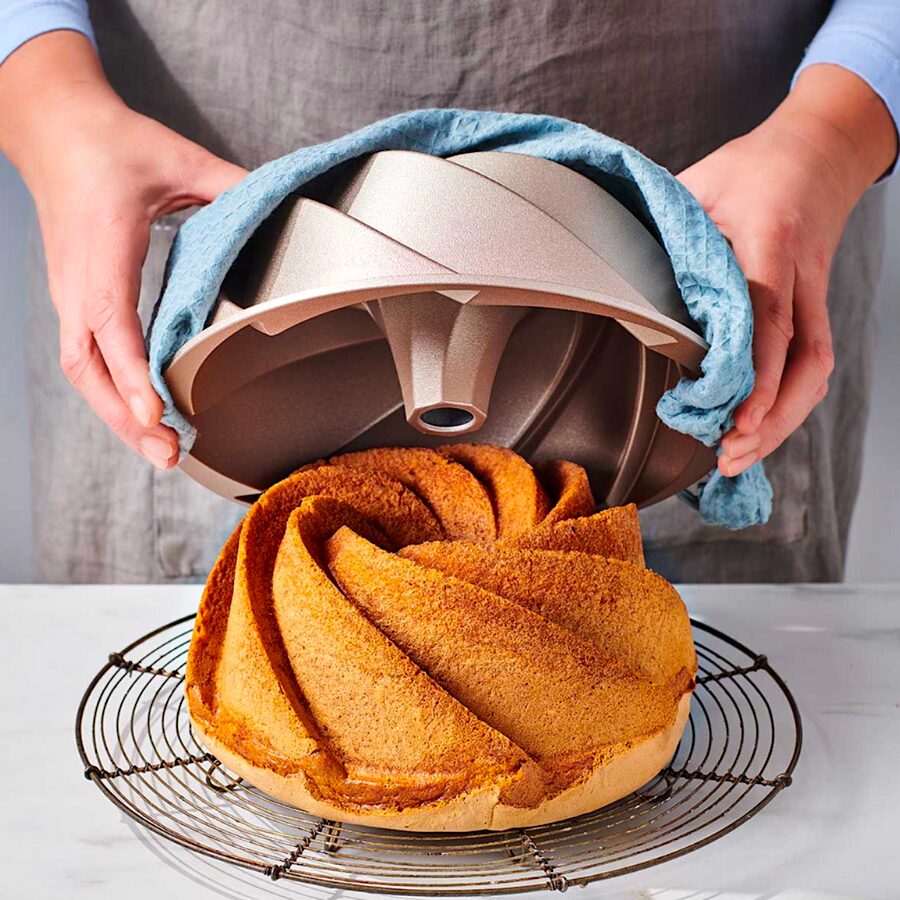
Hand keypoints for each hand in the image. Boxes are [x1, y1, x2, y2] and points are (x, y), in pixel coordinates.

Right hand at [0, 33, 246, 467]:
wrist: (54, 127)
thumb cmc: (111, 144)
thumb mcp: (179, 157)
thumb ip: (232, 185)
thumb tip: (285, 209)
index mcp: (103, 249)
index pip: (110, 322)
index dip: (132, 372)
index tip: (156, 412)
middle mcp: (78, 281)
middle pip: (87, 366)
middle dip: (124, 418)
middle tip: (170, 455)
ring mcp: (70, 293)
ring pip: (82, 371)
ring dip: (116, 416)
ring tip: (161, 451)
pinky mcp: (74, 298)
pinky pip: (86, 358)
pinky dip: (112, 394)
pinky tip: (142, 417)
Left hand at [678, 64, 896, 477]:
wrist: (818, 153)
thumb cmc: (751, 169)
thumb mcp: (698, 185)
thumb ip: (664, 231)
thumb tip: (617, 277)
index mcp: (769, 242)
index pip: (769, 316)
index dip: (758, 372)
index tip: (737, 416)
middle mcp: (801, 277)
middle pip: (804, 359)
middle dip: (773, 417)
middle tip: (730, 453)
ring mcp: (814, 296)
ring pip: (815, 370)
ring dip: (782, 421)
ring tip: (737, 456)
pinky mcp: (815, 309)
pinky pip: (812, 364)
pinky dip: (787, 404)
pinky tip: (758, 430)